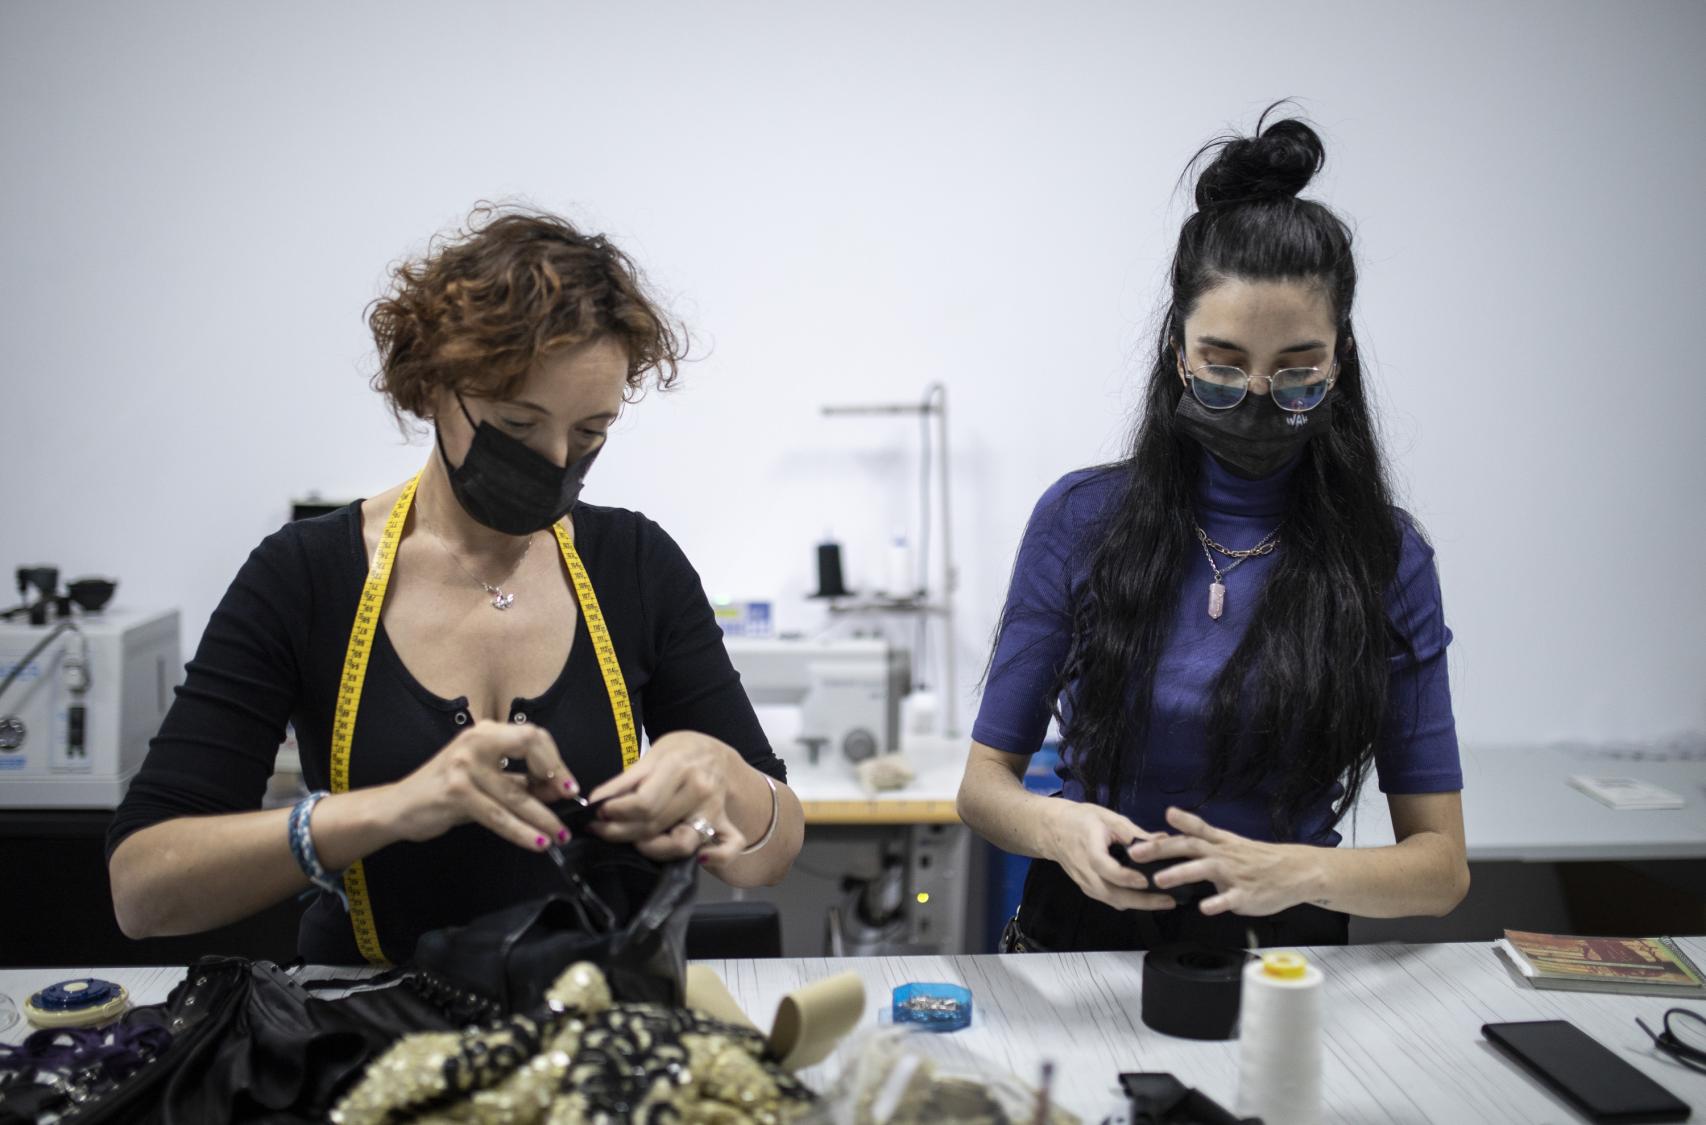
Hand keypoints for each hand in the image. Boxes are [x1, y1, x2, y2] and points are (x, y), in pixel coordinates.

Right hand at [381, 720, 577, 851]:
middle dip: (556, 774)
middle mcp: (476, 741)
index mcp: (485, 733)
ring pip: (516, 793)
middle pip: (530, 745)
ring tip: (559, 835)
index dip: (555, 758)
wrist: (397, 807)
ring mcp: (464, 765)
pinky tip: (537, 842)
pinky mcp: (456, 792)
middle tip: (569, 801)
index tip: (568, 785)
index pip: (532, 735)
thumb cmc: (444, 791)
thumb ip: (518, 780)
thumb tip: (558, 789)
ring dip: (543, 817)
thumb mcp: (485, 779)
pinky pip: (498, 816)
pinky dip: (521, 831)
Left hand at [584, 731, 746, 865]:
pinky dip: (718, 857)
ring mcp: (713, 810)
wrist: (715, 752)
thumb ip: (626, 779)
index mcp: (679, 767)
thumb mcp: (653, 753)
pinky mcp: (724, 824)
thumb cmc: (680, 751)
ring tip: (632, 841)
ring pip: (681, 844)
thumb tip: (595, 801)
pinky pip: (729, 847)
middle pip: (654, 825)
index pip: (643, 802)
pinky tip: (700, 859)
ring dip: (650, 848)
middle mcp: (699, 790)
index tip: (597, 812)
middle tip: (600, 828)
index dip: (616, 812)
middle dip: (619, 831)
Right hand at [1042, 801, 1174, 911]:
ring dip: (1138, 904)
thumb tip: (1163, 840)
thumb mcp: (1107, 817)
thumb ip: (1134, 832)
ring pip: (1112, 900)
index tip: (1146, 879)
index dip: (1125, 876)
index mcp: (1089, 847)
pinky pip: (1109, 899)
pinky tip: (1147, 898)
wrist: (1052, 830)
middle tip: (1168, 901)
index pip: (1104, 866)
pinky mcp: (1088, 888)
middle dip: (1141, 900)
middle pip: (1111, 893)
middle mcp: (1085, 870)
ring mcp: (1085, 882)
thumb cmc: (1081, 819)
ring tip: (1164, 902)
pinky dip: (1128, 901)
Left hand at [1130, 806, 1319, 916]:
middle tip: (1137, 852)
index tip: (1167, 814)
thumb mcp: (1232, 845)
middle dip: (1162, 848)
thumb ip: (1204, 844)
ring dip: (1181, 873)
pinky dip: (1217, 902)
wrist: (1297, 871)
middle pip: (1191, 846)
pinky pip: (1229, 899)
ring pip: (1205, 870)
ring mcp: (1235, 874)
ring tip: (1160, 880)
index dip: (1182, 820)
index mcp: (1221, 843)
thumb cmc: (1260, 860)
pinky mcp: (1246, 895)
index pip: (1198, 828)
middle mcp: (1224, 855)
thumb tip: (1174, 845)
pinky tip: (1204, 907)